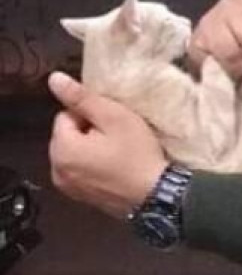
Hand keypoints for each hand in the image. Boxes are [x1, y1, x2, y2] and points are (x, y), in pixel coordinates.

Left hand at [48, 72, 167, 218]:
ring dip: (91, 146)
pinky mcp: (80, 196)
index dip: (90, 113)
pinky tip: (114, 163)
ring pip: (74, 150)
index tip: (112, 120)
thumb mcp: (114, 117)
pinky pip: (80, 168)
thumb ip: (82, 98)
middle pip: (67, 133)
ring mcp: (68, 186)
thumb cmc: (137, 153)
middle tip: (116, 133)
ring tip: (117, 148)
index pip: (66, 114)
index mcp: (62, 149)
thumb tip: (54, 79)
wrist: (155, 193)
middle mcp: (57, 170)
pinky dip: (93, 163)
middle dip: (88, 129)